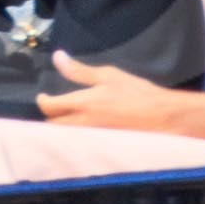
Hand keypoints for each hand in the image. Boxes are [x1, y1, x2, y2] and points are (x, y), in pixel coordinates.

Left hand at [36, 51, 183, 130]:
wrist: (162, 117)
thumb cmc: (137, 93)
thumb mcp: (108, 75)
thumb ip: (79, 70)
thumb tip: (58, 57)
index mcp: (83, 104)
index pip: (50, 107)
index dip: (42, 101)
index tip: (43, 96)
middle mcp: (83, 124)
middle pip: (53, 125)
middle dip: (49, 116)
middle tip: (53, 106)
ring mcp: (91, 137)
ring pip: (65, 135)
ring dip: (61, 127)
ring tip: (65, 116)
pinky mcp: (101, 145)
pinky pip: (79, 141)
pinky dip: (75, 135)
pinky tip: (82, 127)